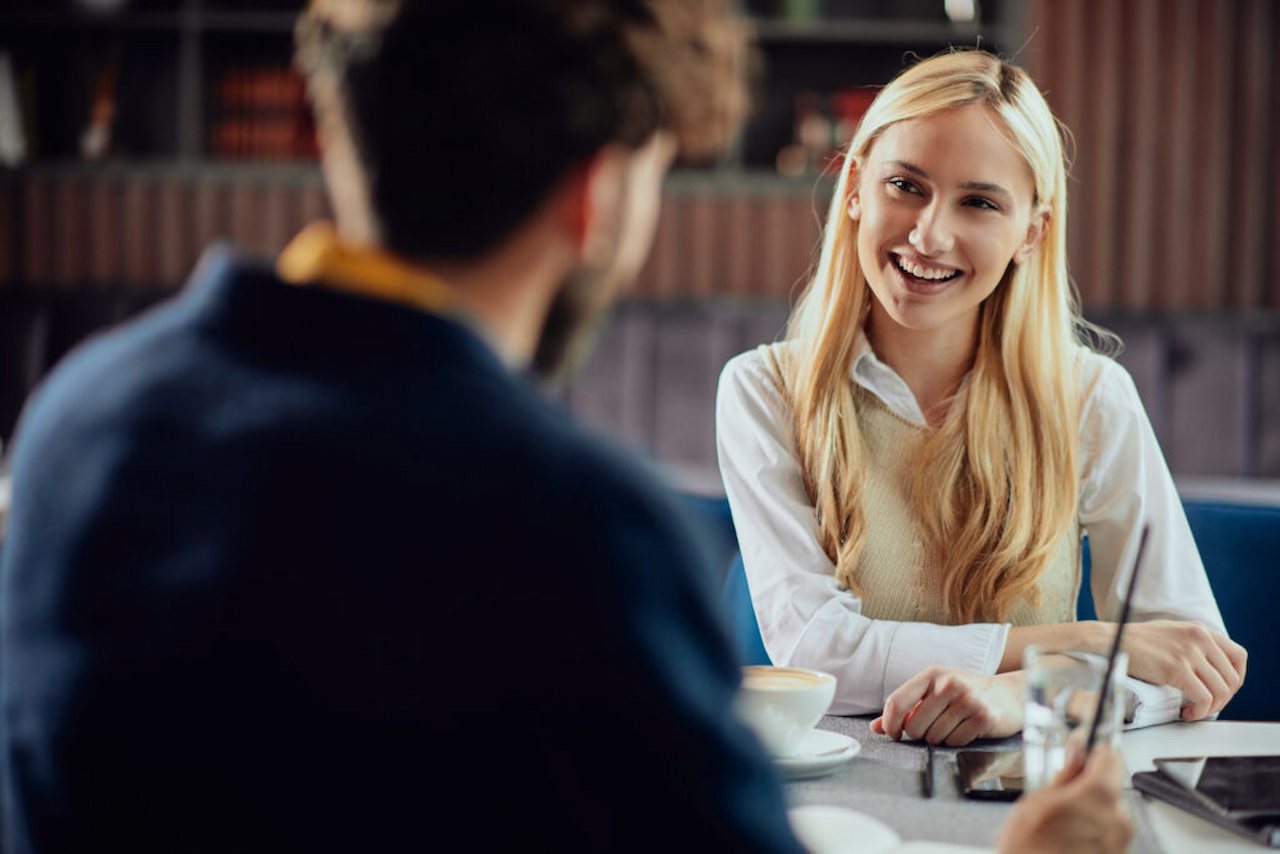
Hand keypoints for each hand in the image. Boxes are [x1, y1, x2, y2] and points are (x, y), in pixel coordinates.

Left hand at [870, 667, 1022, 745]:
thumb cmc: (965, 694)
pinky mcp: (983, 717)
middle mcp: (948, 684)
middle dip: (919, 734)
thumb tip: (876, 727)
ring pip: (934, 737)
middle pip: (914, 726)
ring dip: (940, 739)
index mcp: (931, 675)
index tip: (893, 734)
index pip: (896, 701)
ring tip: (954, 726)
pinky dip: (957, 741)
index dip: (889, 723)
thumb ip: (905, 709)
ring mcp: (967, 699)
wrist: (1008, 695)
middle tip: (934, 728)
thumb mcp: (934, 693)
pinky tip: (967, 730)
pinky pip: (955, 741)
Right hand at [996, 745, 1132, 853]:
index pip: (1110, 755)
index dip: (1094, 751)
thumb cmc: (1030, 852)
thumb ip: (1063, 774)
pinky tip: (1064, 841)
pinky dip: (1089, 833)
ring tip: (1057, 825)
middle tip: (1058, 797)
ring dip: (1087, 813)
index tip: (1084, 751)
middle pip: (1108, 786)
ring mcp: (1120, 842)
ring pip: (1107, 812)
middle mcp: (1119, 817)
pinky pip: (1105, 834)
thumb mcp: (1035, 802)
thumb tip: (1076, 754)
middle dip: (1086, 788)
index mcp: (1100, 795)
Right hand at [1120, 620, 1246, 719]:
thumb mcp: (1173, 633)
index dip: (1236, 679)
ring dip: (1211, 708)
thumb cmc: (1136, 641)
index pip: (1239, 656)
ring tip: (1194, 711)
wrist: (1111, 640)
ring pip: (1220, 691)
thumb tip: (1211, 669)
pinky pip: (1203, 699)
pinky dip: (1199, 712)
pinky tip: (1186, 712)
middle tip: (1206, 705)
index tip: (1224, 690)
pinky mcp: (1177, 668)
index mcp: (1200, 630)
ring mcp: (1189, 653)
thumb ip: (1195, 645)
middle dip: (1223, 698)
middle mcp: (1199, 638)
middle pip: (1232, 678)